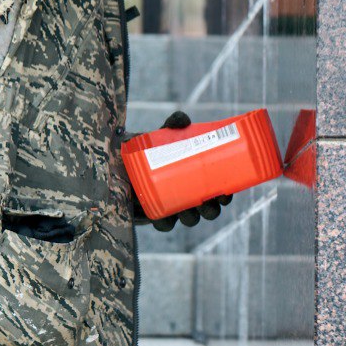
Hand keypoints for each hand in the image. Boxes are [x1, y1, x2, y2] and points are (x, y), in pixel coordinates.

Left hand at [132, 110, 233, 231]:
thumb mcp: (162, 135)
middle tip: (210, 202)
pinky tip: (166, 218)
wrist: (119, 161)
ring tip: (188, 211)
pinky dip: (166, 223)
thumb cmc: (149, 148)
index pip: (217, 191)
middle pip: (207, 210)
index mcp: (197, 179)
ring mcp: (173, 207)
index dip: (225, 196)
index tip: (226, 193)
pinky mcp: (155, 215)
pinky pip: (164, 225)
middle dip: (211, 210)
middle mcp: (188, 196)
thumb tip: (184, 120)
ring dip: (192, 218)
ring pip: (188, 219)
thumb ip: (172, 124)